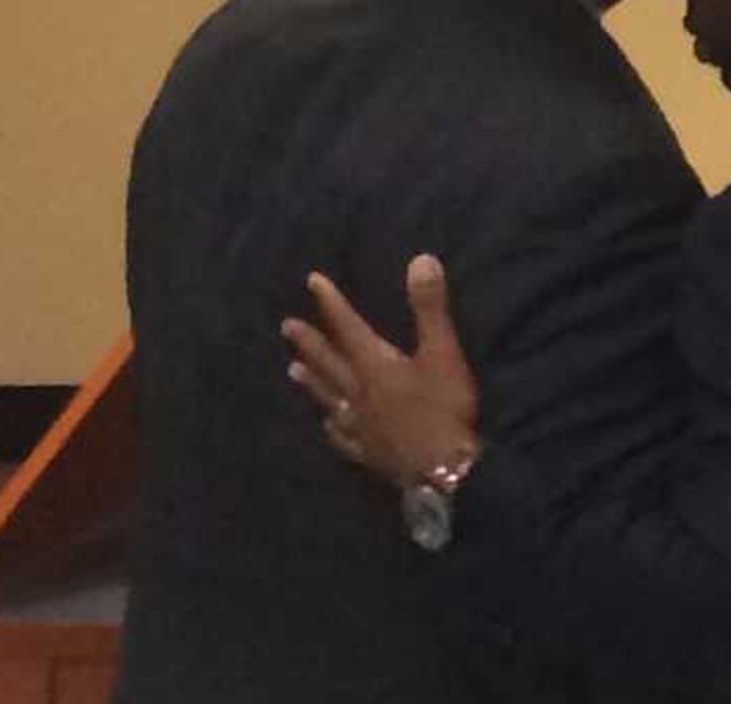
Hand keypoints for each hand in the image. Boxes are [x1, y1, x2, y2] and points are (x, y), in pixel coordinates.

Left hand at [284, 254, 481, 490]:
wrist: (441, 470)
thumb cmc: (443, 407)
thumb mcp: (442, 352)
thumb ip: (429, 307)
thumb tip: (419, 259)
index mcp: (374, 365)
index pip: (348, 327)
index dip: (331, 303)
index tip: (311, 282)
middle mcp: (358, 392)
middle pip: (328, 362)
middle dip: (309, 341)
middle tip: (287, 326)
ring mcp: (358, 425)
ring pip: (327, 397)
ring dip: (310, 380)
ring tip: (292, 368)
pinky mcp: (365, 451)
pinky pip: (341, 436)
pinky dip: (331, 427)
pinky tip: (327, 425)